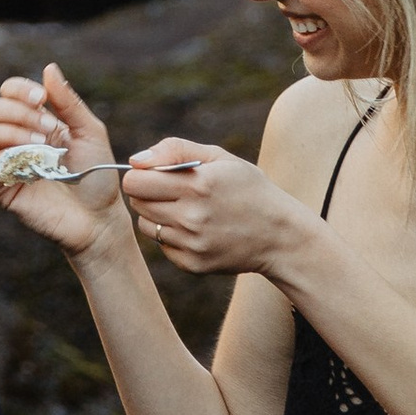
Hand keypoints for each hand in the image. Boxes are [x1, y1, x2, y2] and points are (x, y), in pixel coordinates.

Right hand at [0, 62, 124, 259]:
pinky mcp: (4, 189)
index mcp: (36, 121)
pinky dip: (9, 157)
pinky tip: (33, 162)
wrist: (100, 218)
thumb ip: (68, 102)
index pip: (10, 93)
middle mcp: (18, 139)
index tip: (43, 99)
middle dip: (20, 112)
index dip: (21, 90)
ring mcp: (9, 164)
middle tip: (49, 129)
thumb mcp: (89, 131)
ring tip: (41, 145)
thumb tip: (48, 68)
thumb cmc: (98, 175)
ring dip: (13, 131)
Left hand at [120, 138, 301, 280]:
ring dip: (158, 216)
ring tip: (187, 210)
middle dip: (149, 193)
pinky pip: (162, 246)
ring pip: (146, 226)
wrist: (280, 235)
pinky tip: (197, 230)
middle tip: (175, 191)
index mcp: (198, 185)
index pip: (135, 182)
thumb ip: (174, 150)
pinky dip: (173, 237)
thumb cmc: (248, 188)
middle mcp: (191, 217)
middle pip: (137, 203)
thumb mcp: (220, 157)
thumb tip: (135, 161)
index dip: (142, 175)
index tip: (158, 174)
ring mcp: (192, 244)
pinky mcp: (192, 264)